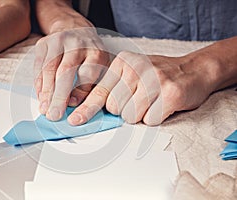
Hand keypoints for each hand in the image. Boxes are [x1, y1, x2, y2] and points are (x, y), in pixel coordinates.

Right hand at [34, 27, 109, 120]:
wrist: (75, 30)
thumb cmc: (89, 56)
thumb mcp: (100, 68)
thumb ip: (91, 86)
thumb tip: (74, 104)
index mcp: (96, 52)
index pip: (89, 72)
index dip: (80, 91)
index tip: (72, 105)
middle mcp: (78, 44)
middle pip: (66, 71)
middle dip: (59, 96)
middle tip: (54, 115)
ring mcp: (59, 41)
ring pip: (49, 68)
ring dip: (46, 92)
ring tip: (44, 109)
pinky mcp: (44, 43)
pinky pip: (38, 66)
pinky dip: (39, 84)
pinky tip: (40, 97)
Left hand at [68, 51, 217, 125]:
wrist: (193, 69)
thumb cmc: (158, 75)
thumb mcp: (132, 72)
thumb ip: (113, 87)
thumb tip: (89, 109)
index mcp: (123, 62)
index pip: (99, 91)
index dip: (86, 108)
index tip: (75, 121)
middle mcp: (137, 68)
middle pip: (114, 108)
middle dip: (125, 110)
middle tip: (139, 99)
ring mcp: (154, 80)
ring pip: (131, 116)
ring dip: (141, 114)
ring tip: (152, 100)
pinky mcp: (170, 94)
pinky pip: (150, 120)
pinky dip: (155, 117)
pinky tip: (163, 104)